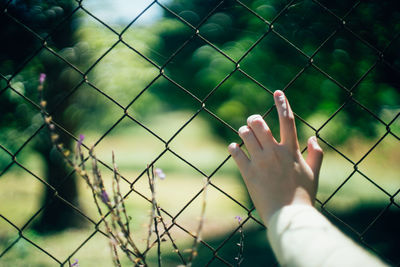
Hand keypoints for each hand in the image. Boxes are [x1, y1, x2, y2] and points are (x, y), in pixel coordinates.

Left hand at [228, 90, 322, 225]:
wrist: (289, 215)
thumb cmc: (303, 195)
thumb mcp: (314, 174)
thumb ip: (317, 154)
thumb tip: (313, 138)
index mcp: (291, 150)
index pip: (287, 120)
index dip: (282, 104)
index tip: (277, 92)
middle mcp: (274, 152)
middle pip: (260, 124)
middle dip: (254, 119)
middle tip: (253, 122)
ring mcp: (260, 162)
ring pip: (246, 135)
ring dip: (244, 131)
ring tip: (244, 134)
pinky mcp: (248, 172)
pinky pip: (236, 153)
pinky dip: (234, 148)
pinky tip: (235, 148)